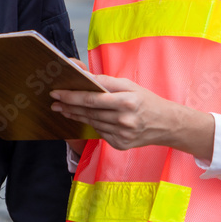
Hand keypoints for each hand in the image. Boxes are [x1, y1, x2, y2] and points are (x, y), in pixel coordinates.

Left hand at [50, 76, 214, 160]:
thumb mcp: (129, 85)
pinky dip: (93, 125)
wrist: (166, 124)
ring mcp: (123, 134)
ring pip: (92, 123)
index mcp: (127, 101)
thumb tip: (85, 77)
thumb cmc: (146, 100)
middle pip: (89, 112)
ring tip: (63, 110)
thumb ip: (106, 82)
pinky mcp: (121, 144)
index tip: (57, 92)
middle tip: (54, 102)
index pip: (92, 98)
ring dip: (76, 116)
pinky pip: (101, 133)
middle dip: (69, 106)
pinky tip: (85, 118)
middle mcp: (125, 119)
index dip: (72, 96)